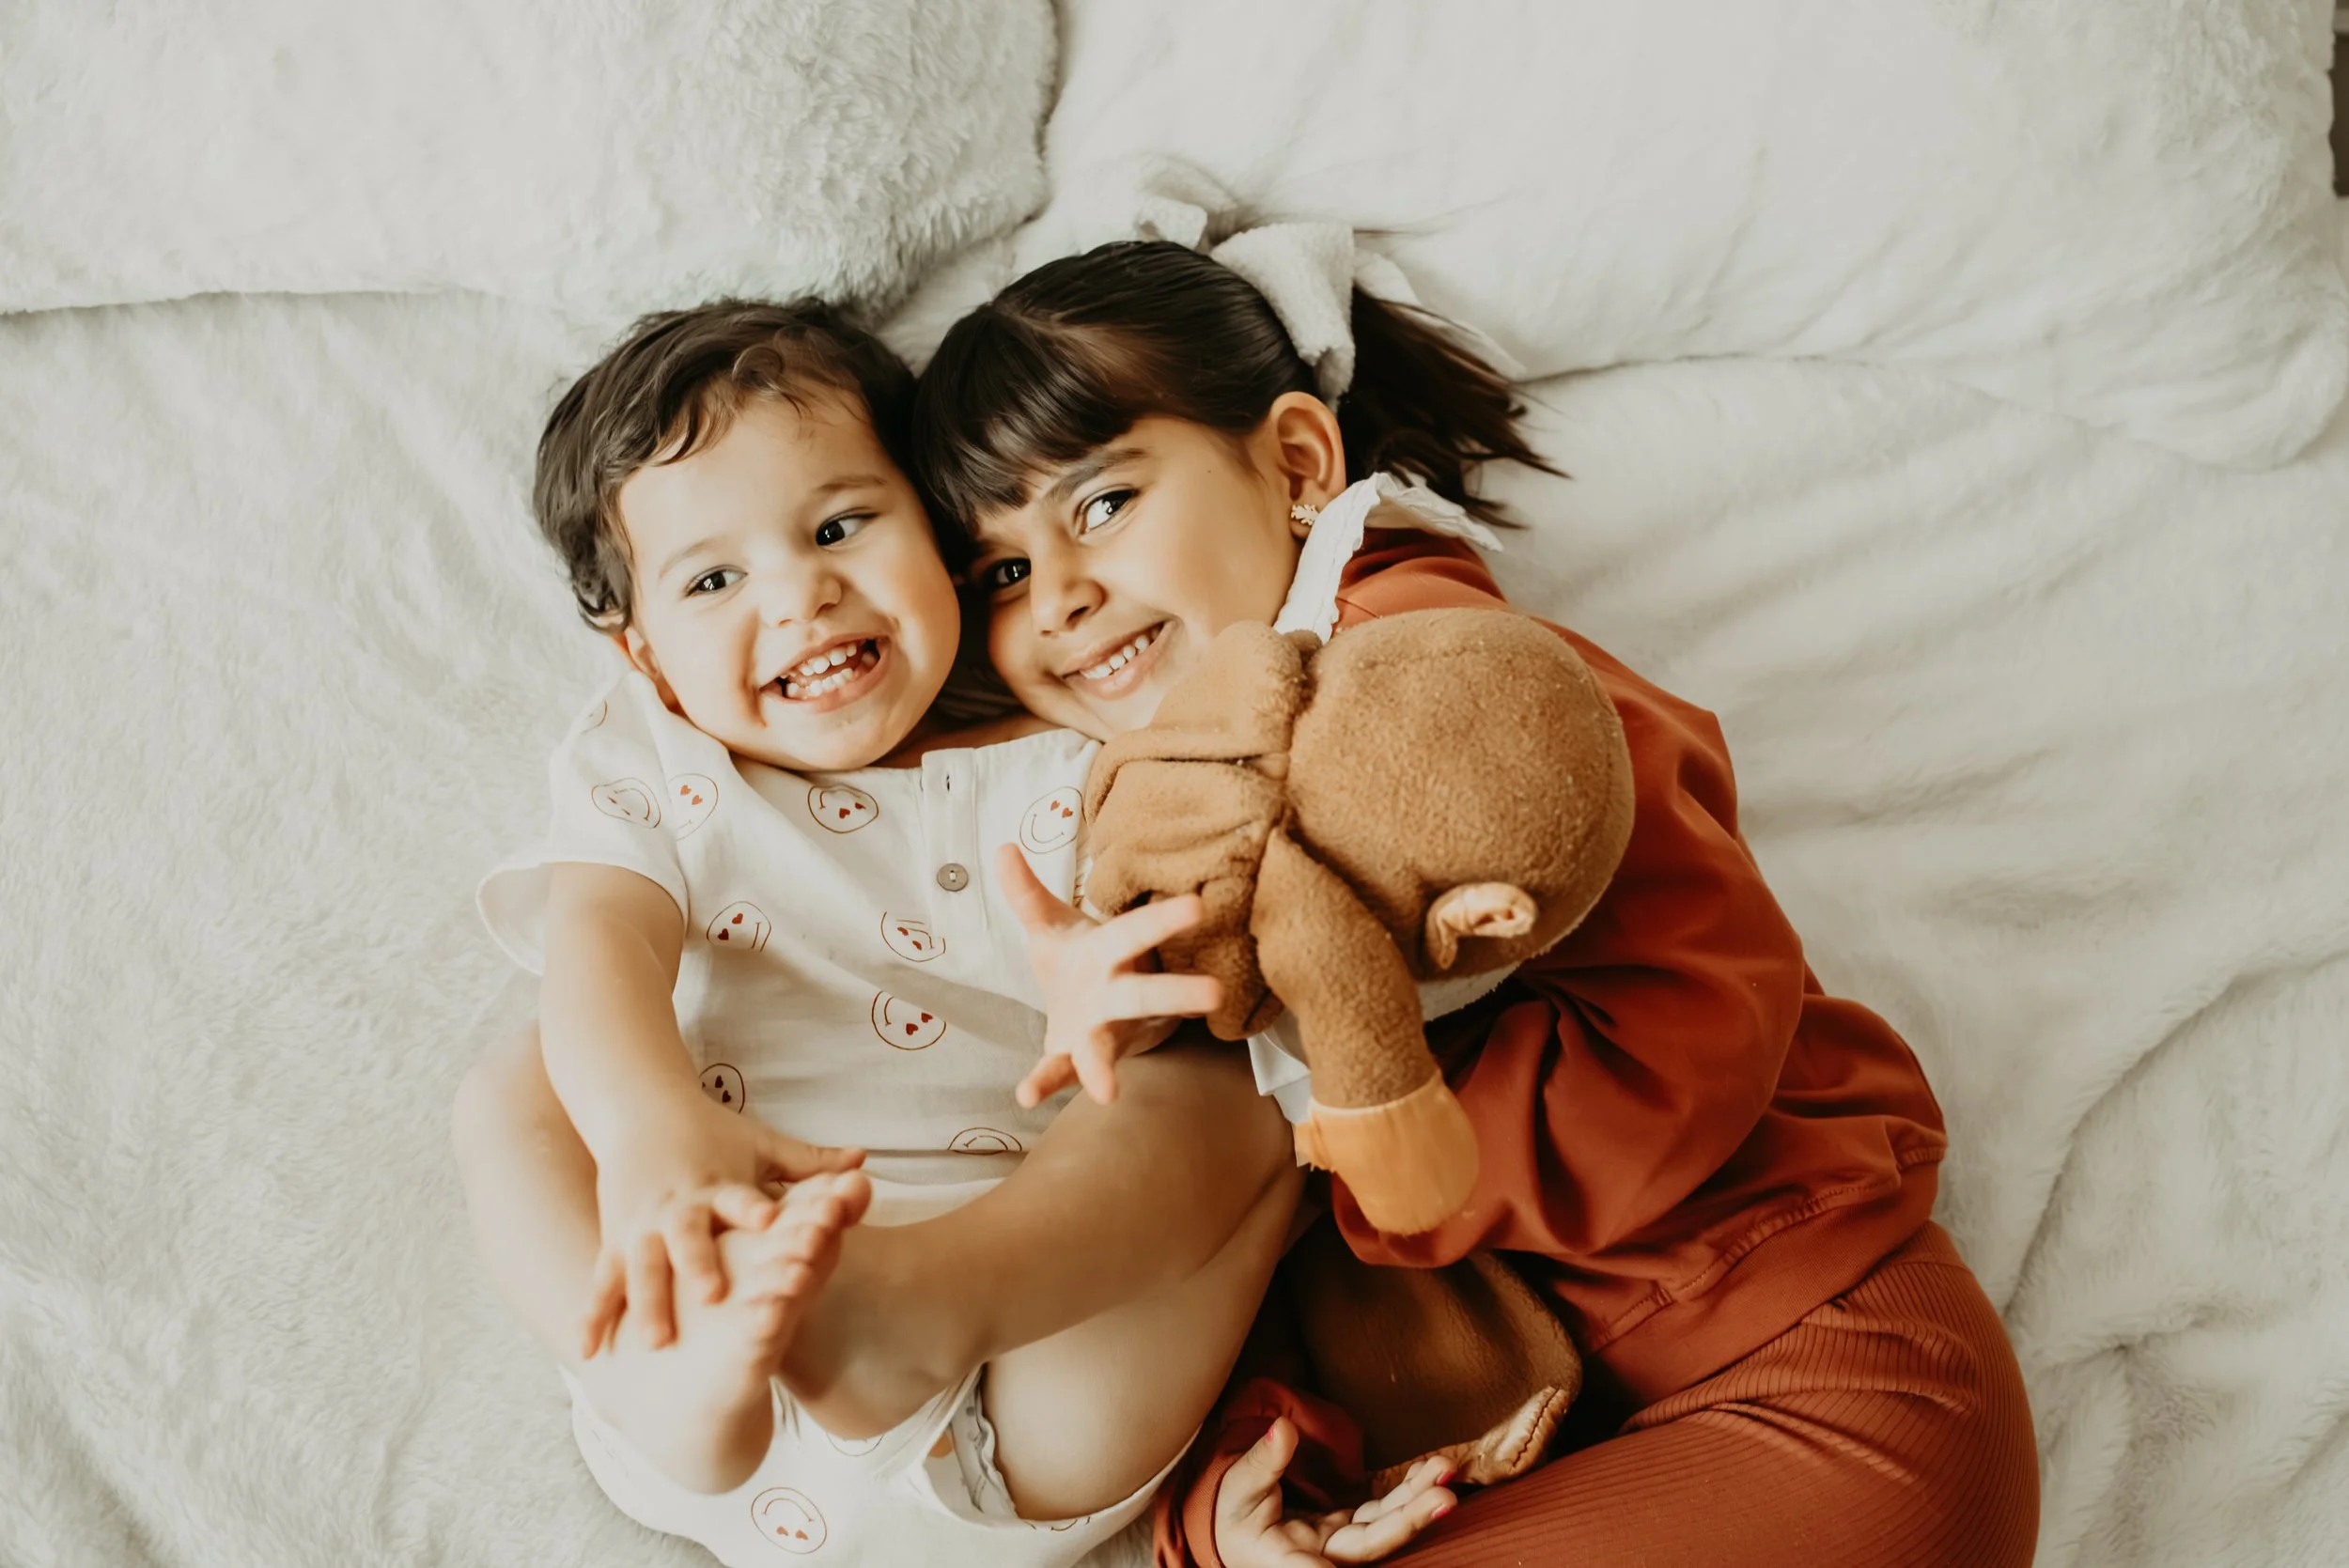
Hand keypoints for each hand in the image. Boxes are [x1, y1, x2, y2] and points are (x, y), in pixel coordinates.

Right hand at [581, 1093, 864, 1357]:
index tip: (769, 1219)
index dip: (753, 1207)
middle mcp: (677, 1206)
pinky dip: (593, 1315)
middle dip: (697, 1265)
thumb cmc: (713, 1134)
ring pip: (640, 1266)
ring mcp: (640, 1225)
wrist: (640, 1109)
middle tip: (713, 1297)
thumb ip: (810, 1162)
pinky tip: (587, 1352)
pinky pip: (601, 1282)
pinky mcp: (613, 1239)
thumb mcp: (760, 1144)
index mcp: (716, 1183)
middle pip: (686, 1237)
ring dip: (646, 1303)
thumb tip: (863, 1162)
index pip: (738, 1197)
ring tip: (655, 1343)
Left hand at [996, 843, 1222, 1106]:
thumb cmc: (1078, 960)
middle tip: (1213, 993)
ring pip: (1105, 1048)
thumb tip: (1002, 848)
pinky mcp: (1075, 1058)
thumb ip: (1026, 893)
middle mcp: (1114, 994)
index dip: (1166, 919)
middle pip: (1145, 994)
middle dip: (1176, 992)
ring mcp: (1098, 1031)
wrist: (1094, 1015)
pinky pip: (1061, 1072)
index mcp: (1109, 953)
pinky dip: (1044, 1082)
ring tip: (1106, 1094)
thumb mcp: (1051, 924)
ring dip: (1103, 1068)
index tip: (1197, 907)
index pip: (1140, 931)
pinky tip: (1026, 1095)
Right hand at [1215, 1418, 1456, 1567]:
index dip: (1351, 1561)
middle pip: (1370, 1544)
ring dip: (1415, 1500)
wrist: (1234, 1530)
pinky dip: (1406, 1491)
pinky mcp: (1348, 1528)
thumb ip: (1261, 1463)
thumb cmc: (1230, 1518)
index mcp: (1287, 1561)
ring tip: (1444, 1470)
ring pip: (1383, 1526)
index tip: (1382, 1543)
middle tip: (1444, 1495)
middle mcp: (1321, 1559)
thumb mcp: (1235, 1490)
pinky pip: (1382, 1512)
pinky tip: (1428, 1472)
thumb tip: (1283, 1430)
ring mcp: (1339, 1544)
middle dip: (1409, 1519)